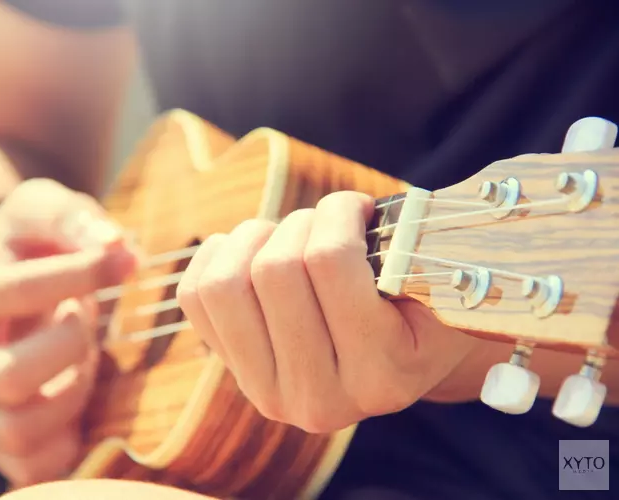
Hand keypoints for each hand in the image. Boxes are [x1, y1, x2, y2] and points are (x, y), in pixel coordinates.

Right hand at [0, 178, 137, 486]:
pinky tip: (73, 388)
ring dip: (73, 389)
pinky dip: (70, 432)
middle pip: (11, 376)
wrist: (5, 285)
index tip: (122, 261)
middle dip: (71, 345)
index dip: (82, 275)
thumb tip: (118, 248)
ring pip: (23, 428)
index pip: (16, 292)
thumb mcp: (43, 211)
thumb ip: (74, 218)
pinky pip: (37, 464)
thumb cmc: (29, 248)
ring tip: (79, 354)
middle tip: (83, 318)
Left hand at [177, 191, 478, 432]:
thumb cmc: (420, 308)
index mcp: (381, 376)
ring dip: (253, 238)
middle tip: (325, 221)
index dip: (339, 211)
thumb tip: (349, 208)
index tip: (357, 206)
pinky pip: (195, 296)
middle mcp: (320, 399)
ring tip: (286, 235)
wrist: (396, 361)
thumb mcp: (441, 284)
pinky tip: (251, 249)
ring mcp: (268, 391)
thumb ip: (409, 247)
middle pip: (274, 270)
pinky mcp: (234, 373)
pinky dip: (217, 255)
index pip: (329, 261)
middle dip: (300, 222)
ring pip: (224, 285)